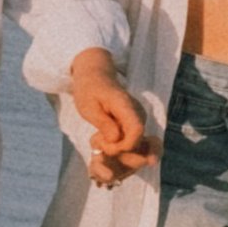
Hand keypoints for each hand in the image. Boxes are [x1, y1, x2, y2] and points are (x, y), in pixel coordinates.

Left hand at [71, 58, 155, 189]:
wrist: (95, 77)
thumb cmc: (89, 91)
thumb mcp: (88, 108)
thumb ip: (103, 124)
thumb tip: (117, 140)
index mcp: (125, 105)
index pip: (137, 131)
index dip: (124, 146)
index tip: (105, 145)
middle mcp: (137, 111)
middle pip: (137, 140)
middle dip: (118, 149)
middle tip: (97, 143)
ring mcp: (139, 117)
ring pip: (135, 142)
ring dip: (118, 147)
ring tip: (99, 138)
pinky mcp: (136, 122)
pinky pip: (132, 139)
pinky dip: (119, 144)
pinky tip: (105, 137)